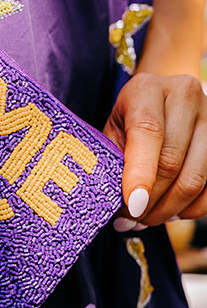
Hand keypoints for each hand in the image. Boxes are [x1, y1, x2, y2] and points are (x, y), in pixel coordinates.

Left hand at [103, 72, 206, 229]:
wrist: (160, 99)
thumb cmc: (129, 118)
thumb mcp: (112, 130)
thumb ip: (113, 161)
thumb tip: (119, 207)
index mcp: (148, 89)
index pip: (148, 132)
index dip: (140, 173)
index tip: (132, 205)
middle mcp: (184, 97)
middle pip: (172, 161)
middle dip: (149, 200)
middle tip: (130, 218)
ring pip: (195, 179)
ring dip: (169, 210)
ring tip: (146, 218)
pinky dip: (190, 209)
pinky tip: (171, 212)